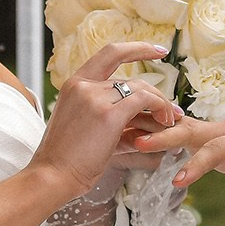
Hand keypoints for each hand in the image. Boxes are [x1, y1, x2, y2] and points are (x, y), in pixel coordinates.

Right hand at [31, 42, 182, 198]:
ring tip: (171, 120)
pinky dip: (159, 108)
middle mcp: (84, 85)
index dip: (137, 48)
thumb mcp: (86, 128)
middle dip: (156, 93)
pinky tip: (166, 122)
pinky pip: (144, 101)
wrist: (52, 176)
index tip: (159, 50)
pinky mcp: (108, 114)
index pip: (110, 53)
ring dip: (161, 104)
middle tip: (171, 110)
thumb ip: (113, 117)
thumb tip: (146, 119)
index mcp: (75, 84)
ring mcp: (95, 97)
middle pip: (131, 79)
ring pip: (141, 89)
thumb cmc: (67, 159)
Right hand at [135, 114, 224, 225]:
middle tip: (137, 143)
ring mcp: (219, 131)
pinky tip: (133, 139)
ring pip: (183, 127)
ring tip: (121, 137)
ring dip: (156, 130)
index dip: (199, 163)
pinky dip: (160, 134)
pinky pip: (183, 134)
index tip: (177, 181)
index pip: (220, 148)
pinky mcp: (212, 138)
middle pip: (193, 128)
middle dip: (166, 135)